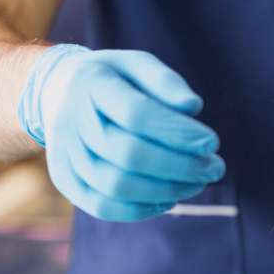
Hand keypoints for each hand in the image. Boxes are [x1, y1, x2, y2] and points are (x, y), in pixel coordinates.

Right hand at [18, 45, 225, 221]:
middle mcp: (70, 120)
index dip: (176, 132)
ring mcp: (63, 153)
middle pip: (128, 154)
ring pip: (116, 185)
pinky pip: (101, 206)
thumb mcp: (137, 63)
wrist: (58, 91)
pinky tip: (169, 200)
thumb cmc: (114, 79)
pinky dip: (139, 210)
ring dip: (165, 190)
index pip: (135, 113)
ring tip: (197, 183)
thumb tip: (193, 107)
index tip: (211, 142)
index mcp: (90, 84)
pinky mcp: (65, 179)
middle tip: (215, 168)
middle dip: (180, 166)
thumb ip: (165, 82)